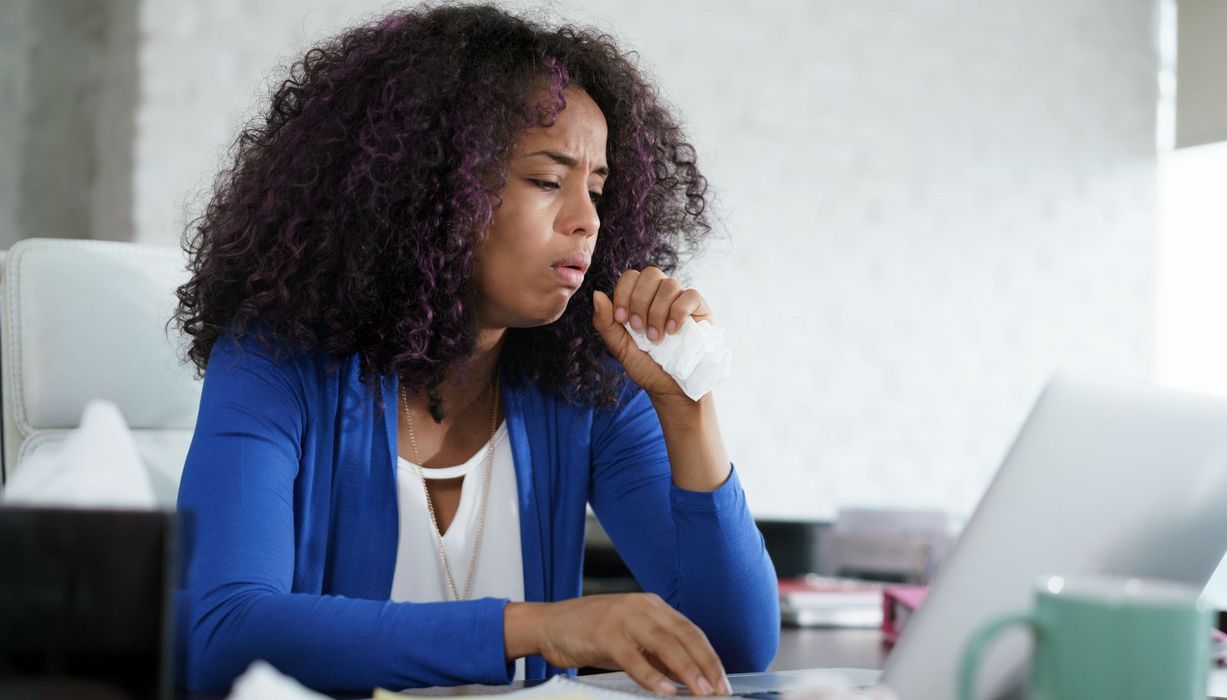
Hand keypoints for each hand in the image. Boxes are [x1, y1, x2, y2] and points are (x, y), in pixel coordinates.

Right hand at [505, 594, 729, 695]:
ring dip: (686, 670)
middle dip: (705, 664)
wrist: (548, 624)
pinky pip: (633, 657)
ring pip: (664, 644)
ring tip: (700, 691)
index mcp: (651, 606)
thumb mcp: (630, 641)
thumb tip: (688, 676)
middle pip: (684, 635)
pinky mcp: (604, 633)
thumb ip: (657, 654)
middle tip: (720, 689)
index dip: (710, 656)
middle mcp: (641, 607)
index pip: (690, 630)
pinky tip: (664, 690)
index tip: (723, 680)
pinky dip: (651, 675)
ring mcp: (623, 617)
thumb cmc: (588, 633)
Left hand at [592, 267, 712, 399]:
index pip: (630, 276)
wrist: (671, 389)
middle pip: (650, 274)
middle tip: (639, 329)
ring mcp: (681, 300)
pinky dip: (678, 312)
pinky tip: (673, 331)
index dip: (623, 293)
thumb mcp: (620, 347)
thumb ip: (605, 323)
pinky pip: (690, 295)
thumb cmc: (646, 366)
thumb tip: (597, 294)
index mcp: (640, 299)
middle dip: (640, 301)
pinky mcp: (700, 309)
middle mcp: (661, 295)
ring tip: (656, 337)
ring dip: (657, 312)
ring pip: (669, 284)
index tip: (622, 319)